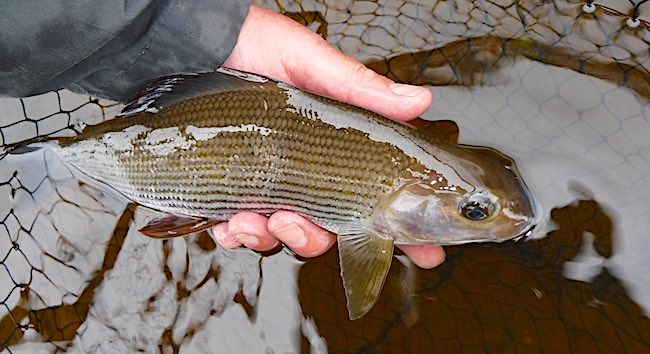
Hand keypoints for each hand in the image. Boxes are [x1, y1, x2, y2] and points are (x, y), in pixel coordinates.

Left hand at [212, 5, 444, 268]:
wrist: (196, 44)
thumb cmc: (256, 44)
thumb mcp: (310, 61)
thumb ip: (360, 87)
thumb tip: (419, 102)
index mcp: (335, 148)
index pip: (375, 196)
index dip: (401, 229)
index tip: (425, 254)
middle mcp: (305, 171)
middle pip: (326, 231)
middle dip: (312, 239)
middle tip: (293, 224)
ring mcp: (267, 184)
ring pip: (282, 238)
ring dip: (271, 238)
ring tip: (253, 220)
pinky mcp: (228, 189)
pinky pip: (237, 232)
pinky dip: (235, 235)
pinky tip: (230, 222)